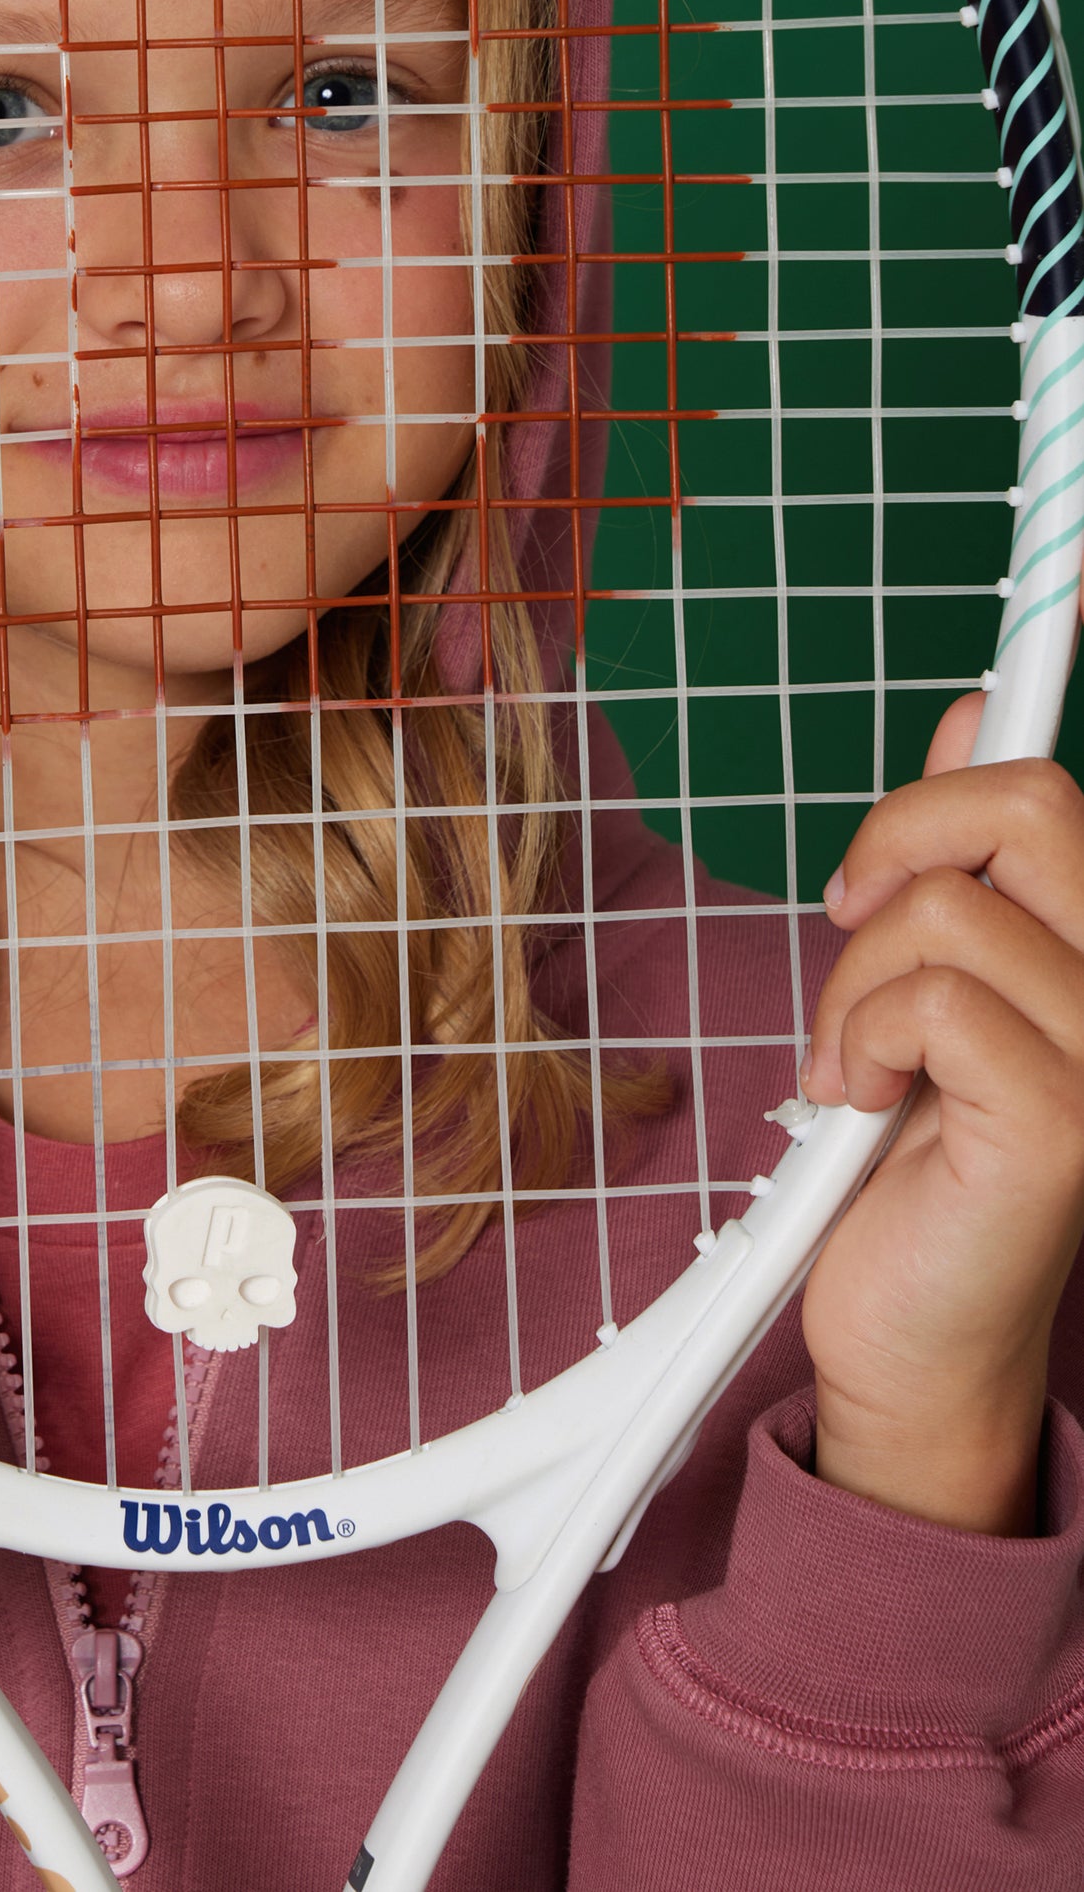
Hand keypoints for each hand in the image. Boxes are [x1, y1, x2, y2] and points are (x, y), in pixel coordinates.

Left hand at [801, 696, 1083, 1535]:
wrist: (912, 1334)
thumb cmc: (914, 1160)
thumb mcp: (923, 983)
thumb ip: (959, 861)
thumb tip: (978, 716)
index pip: (1076, 788)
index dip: (1048, 672)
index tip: (1042, 580)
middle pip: (1028, 803)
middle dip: (900, 841)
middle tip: (853, 921)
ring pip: (946, 909)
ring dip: (854, 980)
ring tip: (855, 1061)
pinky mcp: (1065, 1123)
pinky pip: (929, 1000)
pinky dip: (859, 1039)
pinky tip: (866, 1101)